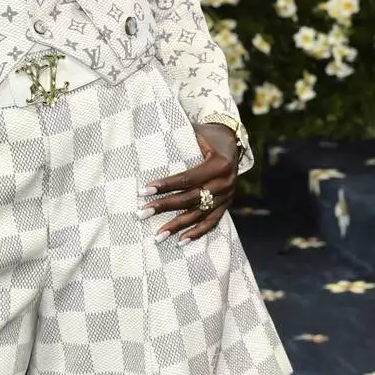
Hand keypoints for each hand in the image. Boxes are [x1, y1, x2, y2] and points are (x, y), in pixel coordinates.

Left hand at [141, 125, 240, 242]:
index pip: (187, 178)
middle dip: (165, 207)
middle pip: (190, 199)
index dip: (165, 185)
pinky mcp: (227, 204)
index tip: (144, 191)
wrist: (232, 141)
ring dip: (177, 226)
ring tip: (157, 236)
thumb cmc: (208, 136)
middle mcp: (225, 182)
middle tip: (142, 213)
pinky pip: (212, 222)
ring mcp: (228, 196)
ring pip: (199, 214)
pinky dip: (197, 233)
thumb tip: (147, 145)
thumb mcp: (197, 133)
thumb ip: (179, 140)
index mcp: (219, 164)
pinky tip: (180, 241)